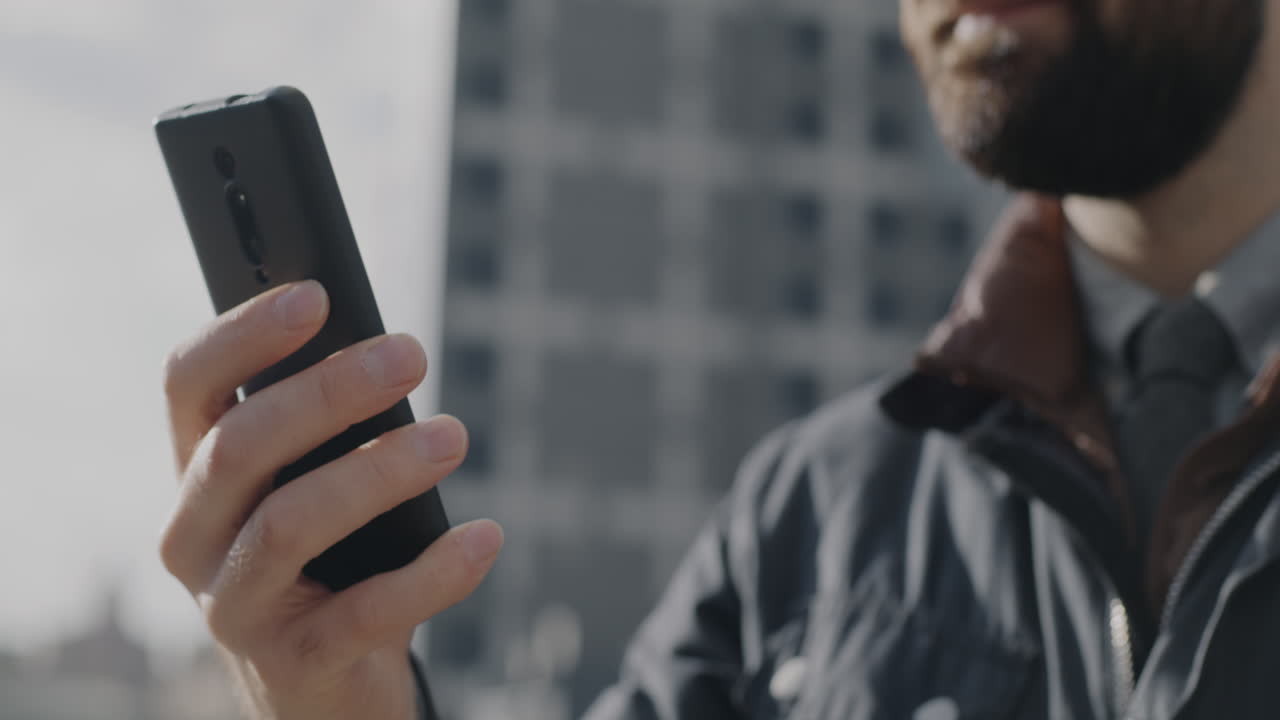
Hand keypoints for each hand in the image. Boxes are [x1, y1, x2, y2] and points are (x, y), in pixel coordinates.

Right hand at [159, 280, 502, 719]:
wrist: (322, 691)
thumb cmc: (329, 563)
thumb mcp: (313, 489)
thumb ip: (326, 430)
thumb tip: (388, 352)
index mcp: (196, 477)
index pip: (188, 386)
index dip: (242, 333)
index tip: (318, 294)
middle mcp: (194, 539)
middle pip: (239, 446)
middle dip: (327, 392)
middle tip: (410, 355)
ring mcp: (235, 607)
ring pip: (291, 522)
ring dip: (380, 471)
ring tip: (455, 437)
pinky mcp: (296, 663)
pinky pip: (366, 611)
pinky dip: (434, 572)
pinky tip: (486, 538)